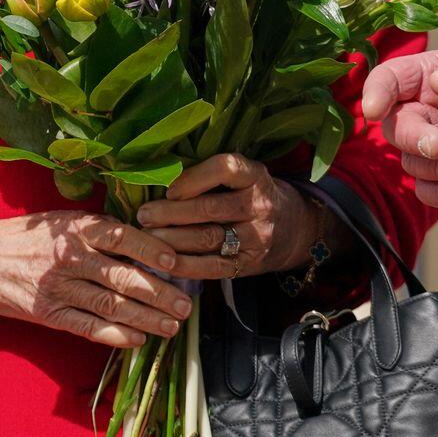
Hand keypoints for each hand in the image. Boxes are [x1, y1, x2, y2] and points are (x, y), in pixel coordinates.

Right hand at [0, 211, 189, 347]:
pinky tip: (139, 339)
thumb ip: (101, 229)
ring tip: (173, 325)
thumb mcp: (64, 220)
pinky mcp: (49, 314)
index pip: (122, 237)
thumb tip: (150, 238)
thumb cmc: (29, 236)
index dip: (152, 250)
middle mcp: (70, 258)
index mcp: (77, 229)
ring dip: (146, 318)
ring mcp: (59, 289)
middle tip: (186, 304)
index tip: (176, 261)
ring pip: (111, 306)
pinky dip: (116, 335)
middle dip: (159, 293)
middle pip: (123, 277)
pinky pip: (88, 327)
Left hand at [135, 153, 316, 278]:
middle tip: (143, 215)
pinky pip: (212, 267)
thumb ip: (212, 176)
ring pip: (208, 238)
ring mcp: (256, 236)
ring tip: (146, 237)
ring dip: (171, 239)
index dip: (194, 178)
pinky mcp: (249, 264)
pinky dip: (184, 266)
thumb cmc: (253, 196)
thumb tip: (158, 175)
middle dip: (171, 212)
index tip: (169, 188)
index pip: (226, 169)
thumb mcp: (246, 177)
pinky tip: (163, 262)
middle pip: (210, 208)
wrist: (294, 229)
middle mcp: (259, 204)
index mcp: (256, 175)